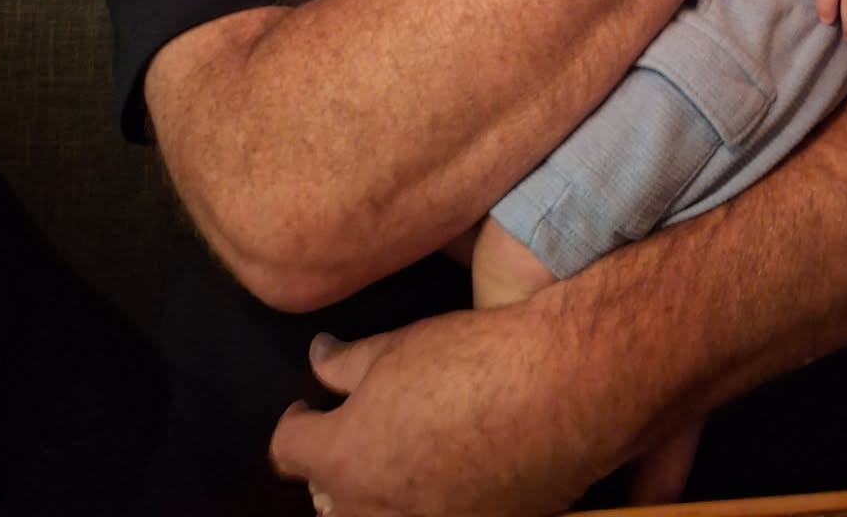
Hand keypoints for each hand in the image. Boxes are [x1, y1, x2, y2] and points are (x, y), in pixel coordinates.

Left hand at [270, 308, 608, 516]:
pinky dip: (424, 505)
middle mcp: (375, 509)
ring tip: (395, 461)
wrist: (557, 393)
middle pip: (327, 502)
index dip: (295, 423)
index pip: (288, 450)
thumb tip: (318, 357)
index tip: (305, 409)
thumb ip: (346, 362)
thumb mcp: (396, 345)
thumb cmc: (472, 360)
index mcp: (345, 457)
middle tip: (354, 435)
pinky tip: (444, 475)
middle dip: (332, 471)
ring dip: (374, 496)